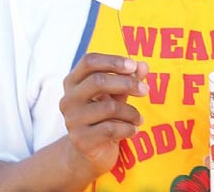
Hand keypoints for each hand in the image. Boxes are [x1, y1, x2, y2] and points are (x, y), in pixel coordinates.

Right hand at [58, 52, 149, 178]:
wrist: (90, 151)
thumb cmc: (104, 115)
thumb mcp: (117, 93)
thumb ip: (130, 78)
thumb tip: (143, 66)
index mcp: (74, 82)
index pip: (89, 61)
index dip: (113, 61)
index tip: (134, 66)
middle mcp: (68, 100)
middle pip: (98, 81)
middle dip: (128, 83)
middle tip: (145, 91)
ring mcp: (72, 121)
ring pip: (109, 107)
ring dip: (132, 112)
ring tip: (138, 118)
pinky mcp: (81, 140)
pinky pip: (111, 129)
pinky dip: (128, 128)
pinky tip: (133, 130)